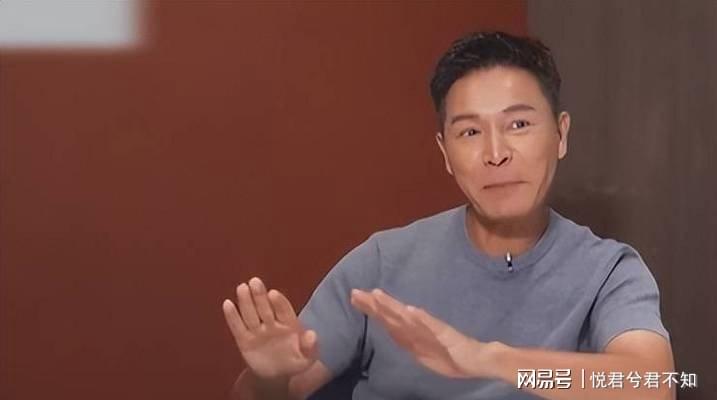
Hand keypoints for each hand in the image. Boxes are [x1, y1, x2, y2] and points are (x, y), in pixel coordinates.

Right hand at [223, 277, 317, 378]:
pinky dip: (232, 317)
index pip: (283, 310)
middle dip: (260, 295)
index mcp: (289, 324)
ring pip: (251, 314)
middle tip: (255, 281)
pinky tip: (227, 304)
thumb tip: (313, 334)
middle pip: (265, 308)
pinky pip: (238, 328)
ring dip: (246, 301)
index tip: (273, 294)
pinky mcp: (244, 340)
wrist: (278, 375)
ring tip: (242, 287)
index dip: (279, 302)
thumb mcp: (307, 358)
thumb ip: (310, 347)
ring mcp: (258, 331)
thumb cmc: (295, 362)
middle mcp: (272, 323)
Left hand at [350, 288, 498, 378]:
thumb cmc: (452, 355)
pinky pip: (432, 327)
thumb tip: (390, 330)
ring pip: (408, 317)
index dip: (371, 308)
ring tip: (376, 295)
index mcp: (413, 334)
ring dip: (392, 306)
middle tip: (354, 292)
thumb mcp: (422, 351)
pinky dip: (421, 318)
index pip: (388, 319)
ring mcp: (432, 330)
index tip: (355, 297)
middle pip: (393, 315)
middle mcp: (420, 328)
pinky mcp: (446, 335)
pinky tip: (411, 310)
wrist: (479, 360)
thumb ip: (407, 340)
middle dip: (373, 304)